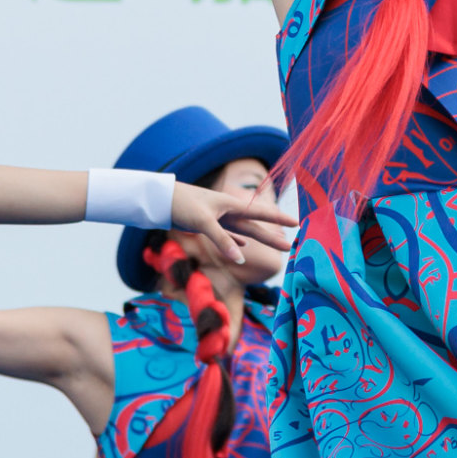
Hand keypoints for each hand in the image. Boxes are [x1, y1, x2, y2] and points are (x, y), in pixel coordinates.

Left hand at [171, 177, 298, 280]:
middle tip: (290, 245)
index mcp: (230, 205)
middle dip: (272, 235)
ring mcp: (217, 217)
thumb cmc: (182, 204)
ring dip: (259, 240)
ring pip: (244, 231)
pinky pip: (227, 234)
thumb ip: (223, 241)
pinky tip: (242, 248)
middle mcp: (227, 210)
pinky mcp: (206, 223)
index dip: (278, 219)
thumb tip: (241, 259)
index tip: (297, 223)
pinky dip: (236, 241)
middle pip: (255, 225)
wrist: (159, 198)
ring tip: (275, 246)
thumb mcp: (203, 222)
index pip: (260, 213)